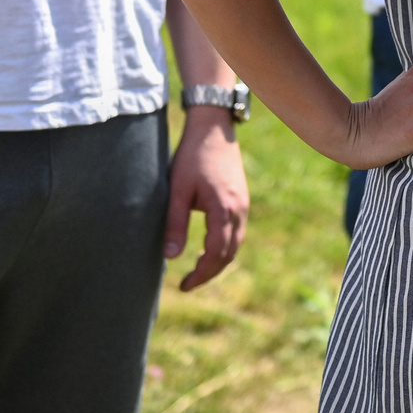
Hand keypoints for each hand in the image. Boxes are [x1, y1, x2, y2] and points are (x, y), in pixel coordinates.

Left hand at [166, 107, 249, 291]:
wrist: (213, 127)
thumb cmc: (192, 155)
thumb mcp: (177, 190)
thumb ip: (175, 223)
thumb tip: (170, 257)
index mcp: (223, 209)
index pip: (216, 254)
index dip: (201, 274)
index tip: (184, 285)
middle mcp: (238, 210)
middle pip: (229, 253)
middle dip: (210, 272)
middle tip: (188, 283)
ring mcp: (242, 204)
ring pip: (235, 244)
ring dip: (218, 261)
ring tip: (197, 269)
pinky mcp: (241, 199)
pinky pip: (237, 232)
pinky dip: (224, 247)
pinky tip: (208, 248)